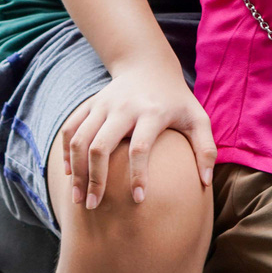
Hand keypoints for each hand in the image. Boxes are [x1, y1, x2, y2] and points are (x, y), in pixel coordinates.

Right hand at [59, 61, 216, 209]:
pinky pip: (70, 130)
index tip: (139, 200)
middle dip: (95, 179)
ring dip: (76, 171)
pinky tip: (69, 174)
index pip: (140, 148)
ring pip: (80, 140)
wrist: (149, 66)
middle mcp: (124, 107)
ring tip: (79, 199)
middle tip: (93, 206)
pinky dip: (65, 152)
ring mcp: (103, 104)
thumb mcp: (197, 118)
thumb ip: (206, 149)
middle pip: (101, 147)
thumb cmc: (176, 100)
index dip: (138, 175)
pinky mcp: (90, 104)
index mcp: (152, 112)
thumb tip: (205, 183)